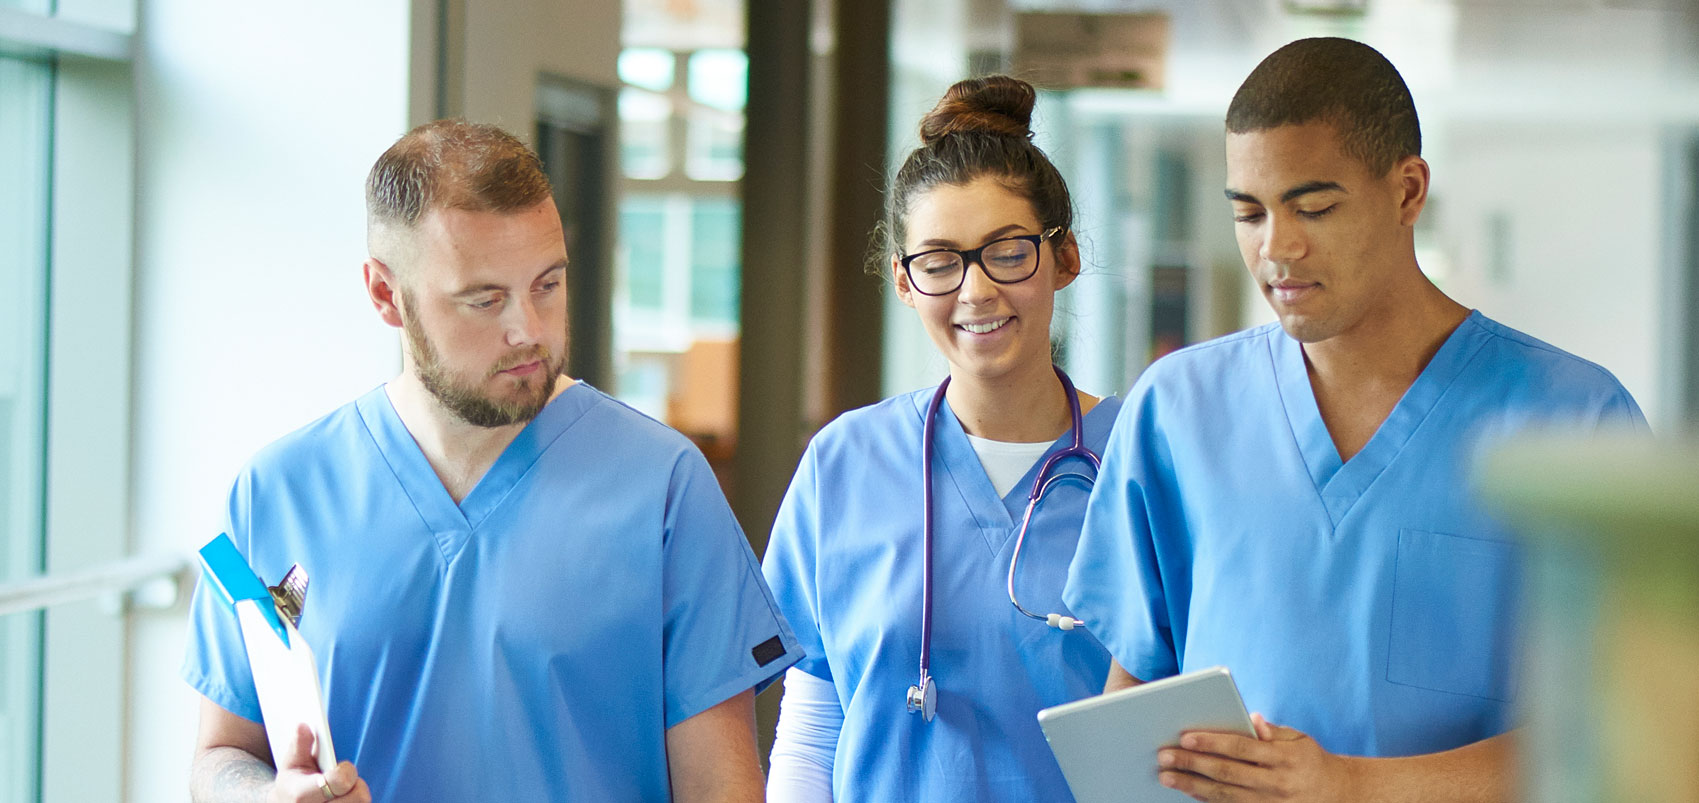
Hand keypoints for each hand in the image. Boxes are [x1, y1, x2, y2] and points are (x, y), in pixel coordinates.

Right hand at [269, 723, 370, 802]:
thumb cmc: (292, 784)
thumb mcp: (292, 763)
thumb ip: (300, 744)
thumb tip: (303, 726)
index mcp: (302, 796)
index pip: (340, 782)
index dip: (346, 771)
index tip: (342, 767)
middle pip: (359, 797)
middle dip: (356, 785)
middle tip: (345, 781)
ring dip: (356, 794)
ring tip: (341, 791)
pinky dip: (354, 801)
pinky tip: (342, 797)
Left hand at [1156, 713, 1359, 801]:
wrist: (1337, 795)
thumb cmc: (1309, 760)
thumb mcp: (1298, 740)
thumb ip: (1272, 730)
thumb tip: (1251, 717)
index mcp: (1283, 758)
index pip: (1241, 748)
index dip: (1212, 742)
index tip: (1185, 736)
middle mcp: (1276, 784)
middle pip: (1227, 773)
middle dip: (1192, 764)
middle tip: (1164, 756)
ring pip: (1224, 796)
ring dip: (1192, 786)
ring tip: (1167, 777)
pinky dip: (1208, 801)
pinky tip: (1189, 792)